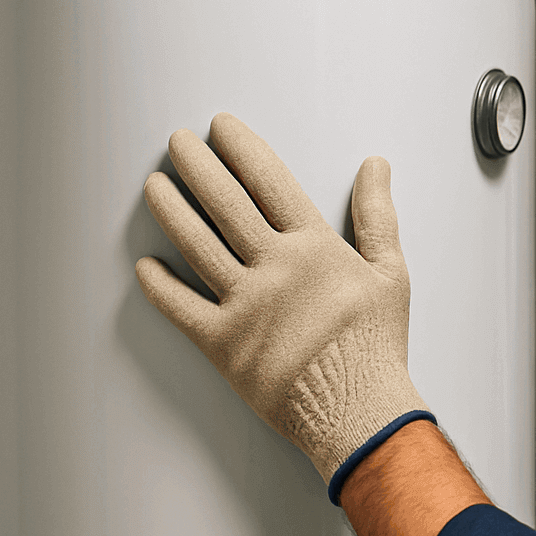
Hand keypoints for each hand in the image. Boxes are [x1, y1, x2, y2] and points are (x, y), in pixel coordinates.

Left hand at [135, 113, 428, 488]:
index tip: (222, 128)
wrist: (358, 407)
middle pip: (225, 204)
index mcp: (314, 246)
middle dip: (198, 166)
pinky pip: (182, 309)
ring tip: (154, 185)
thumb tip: (375, 168)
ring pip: (197, 246)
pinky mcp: (224, 344)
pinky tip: (145, 266)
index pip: (269, 181)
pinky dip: (159, 286)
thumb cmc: (376, 343)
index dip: (242, 149)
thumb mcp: (390, 270)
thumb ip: (377, 214)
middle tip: (178, 143)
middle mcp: (275, 268)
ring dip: (172, 211)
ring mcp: (245, 305)